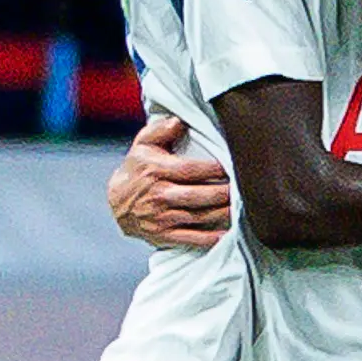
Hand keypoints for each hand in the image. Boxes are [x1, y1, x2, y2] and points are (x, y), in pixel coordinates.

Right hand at [109, 113, 232, 248]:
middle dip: (224, 193)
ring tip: (243, 207)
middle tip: (246, 188)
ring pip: (199, 217)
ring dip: (223, 214)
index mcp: (156, 171)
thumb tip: (180, 121)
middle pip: (198, 196)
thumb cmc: (137, 168)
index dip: (214, 169)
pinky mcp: (163, 236)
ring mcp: (161, 218)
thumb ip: (162, 129)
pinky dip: (211, 238)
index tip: (233, 166)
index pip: (191, 170)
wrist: (116, 202)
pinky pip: (191, 239)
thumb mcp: (143, 144)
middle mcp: (158, 195)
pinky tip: (228, 233)